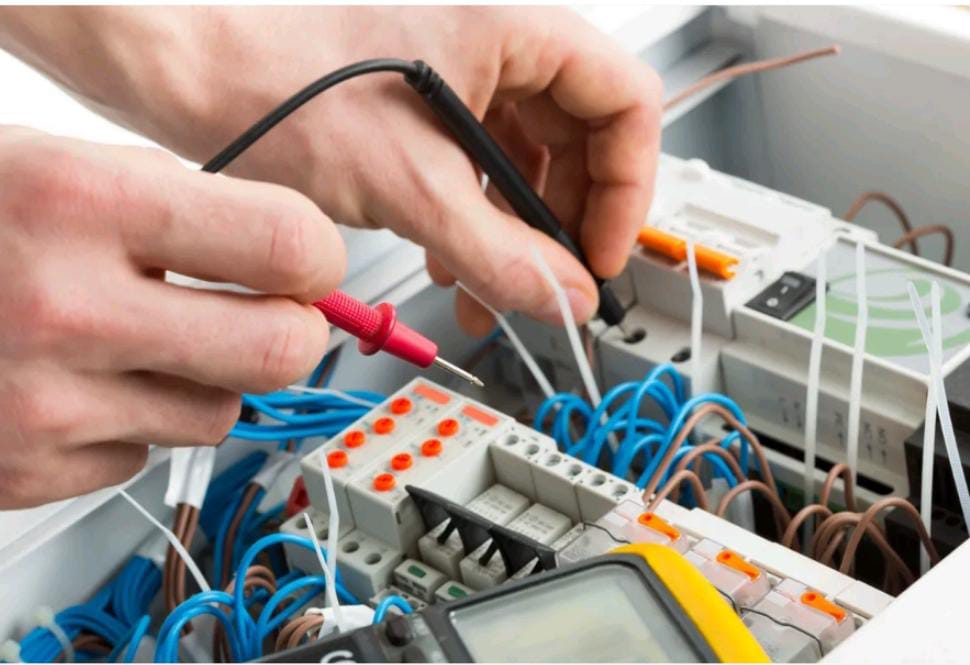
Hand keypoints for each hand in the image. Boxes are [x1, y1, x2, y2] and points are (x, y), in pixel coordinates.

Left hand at [0, 6, 660, 333]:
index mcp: (513, 31)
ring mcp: (461, 77)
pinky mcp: (427, 108)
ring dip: (515, 236)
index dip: (626, 188)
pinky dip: (477, 221)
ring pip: (527, 164)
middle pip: (581, 141)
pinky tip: (451, 261)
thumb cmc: (279, 84)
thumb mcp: (411, 186)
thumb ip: (500, 253)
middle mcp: (496, 47)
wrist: (192, 76)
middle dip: (564, 225)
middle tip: (550, 286)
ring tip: (489, 290)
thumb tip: (563, 297)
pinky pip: (480, 170)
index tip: (600, 254)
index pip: (625, 104)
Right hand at [0, 127, 344, 506]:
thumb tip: (295, 256)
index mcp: (81, 203)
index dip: (318, 258)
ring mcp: (41, 403)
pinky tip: (70, 381)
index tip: (311, 265)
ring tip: (135, 340)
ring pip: (218, 413)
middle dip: (289, 333)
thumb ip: (184, 209)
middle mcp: (63, 310)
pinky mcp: (23, 470)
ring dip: (202, 379)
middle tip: (268, 316)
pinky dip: (126, 421)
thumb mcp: (60, 166)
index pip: (283, 246)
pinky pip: (140, 453)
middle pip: (278, 351)